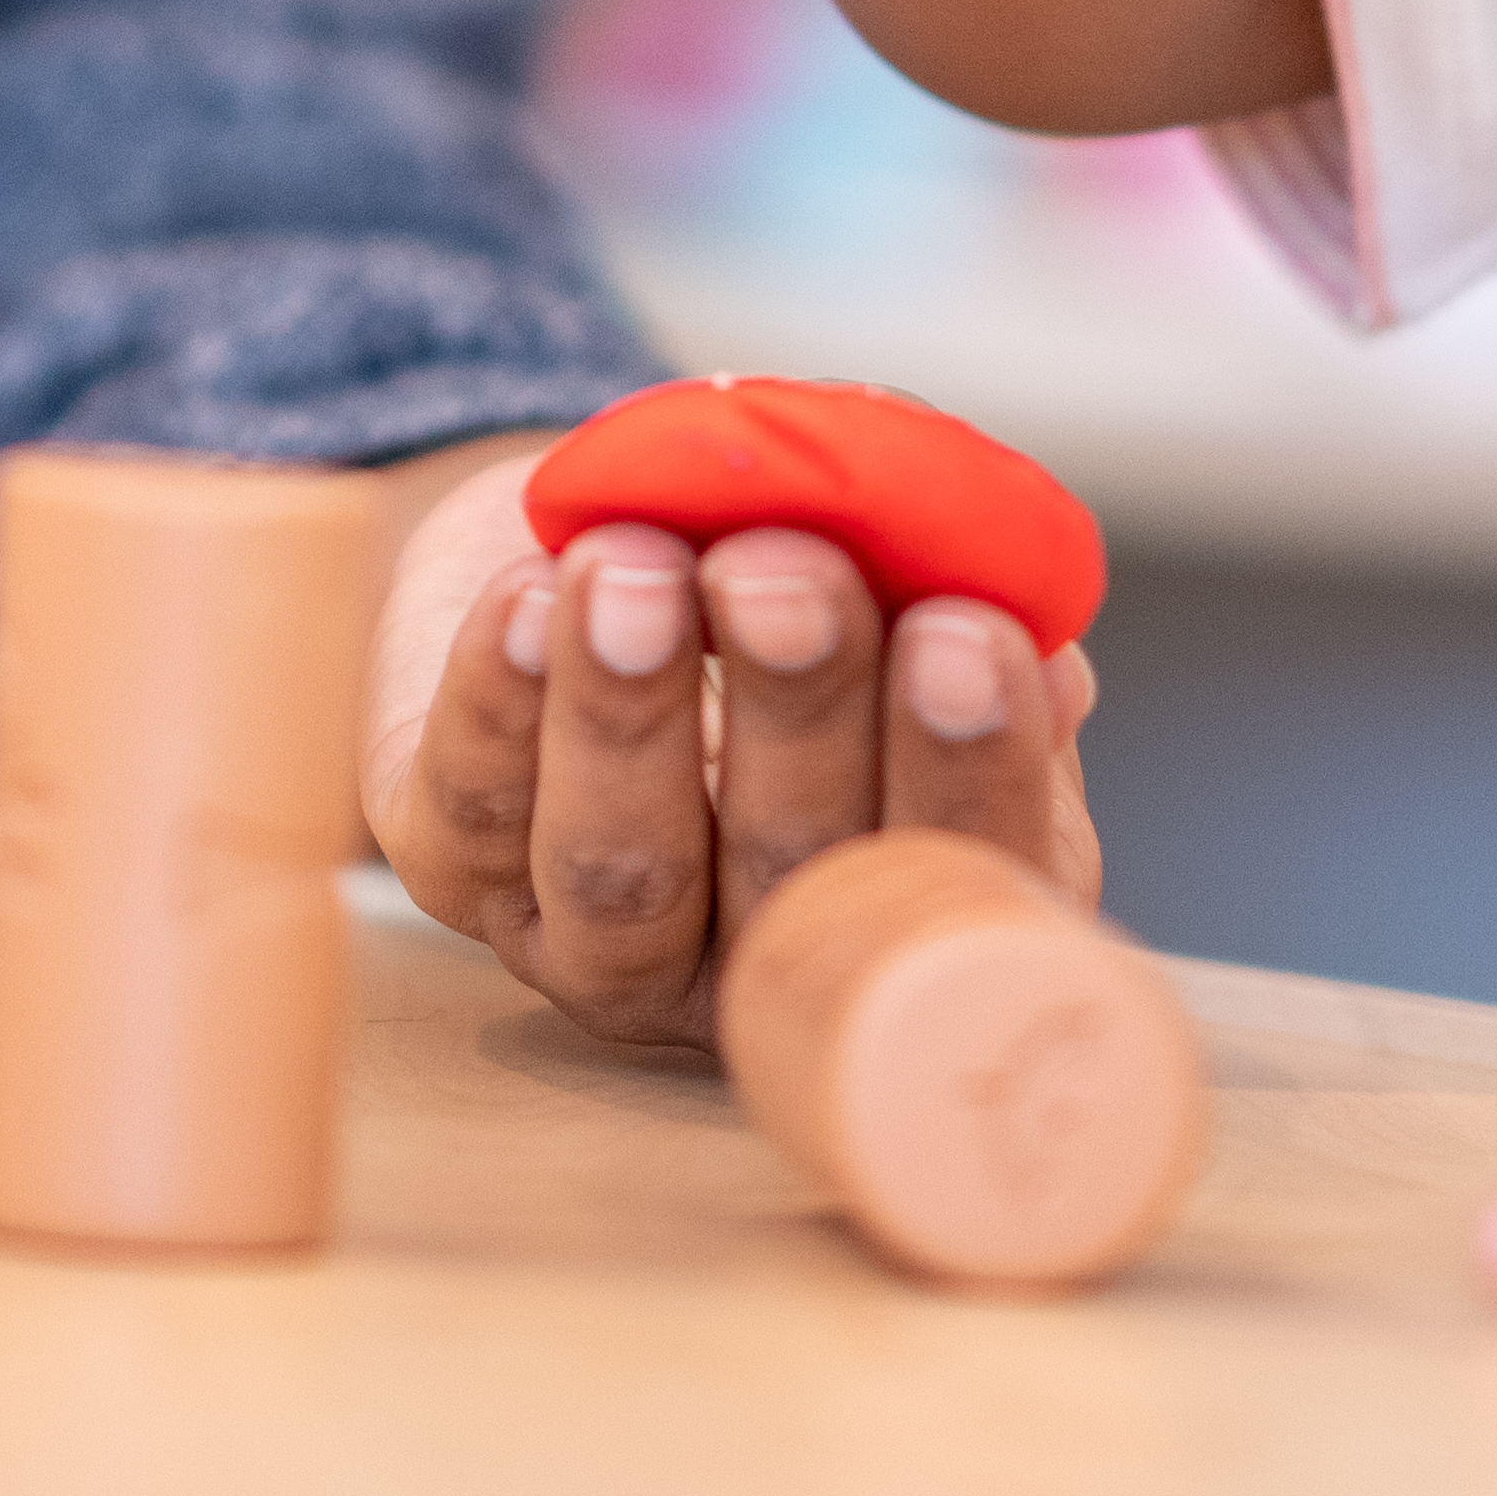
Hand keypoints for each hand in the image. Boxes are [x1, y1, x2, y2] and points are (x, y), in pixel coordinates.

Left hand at [357, 439, 1098, 1048]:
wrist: (601, 536)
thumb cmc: (780, 570)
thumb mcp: (893, 579)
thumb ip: (961, 609)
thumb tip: (1041, 661)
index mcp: (911, 902)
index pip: (968, 868)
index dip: (973, 766)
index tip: (961, 630)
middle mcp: (761, 959)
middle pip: (790, 871)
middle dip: (797, 714)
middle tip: (784, 574)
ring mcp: (600, 943)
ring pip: (622, 865)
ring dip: (630, 714)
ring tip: (636, 571)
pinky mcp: (455, 874)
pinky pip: (476, 802)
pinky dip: (499, 696)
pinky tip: (526, 596)